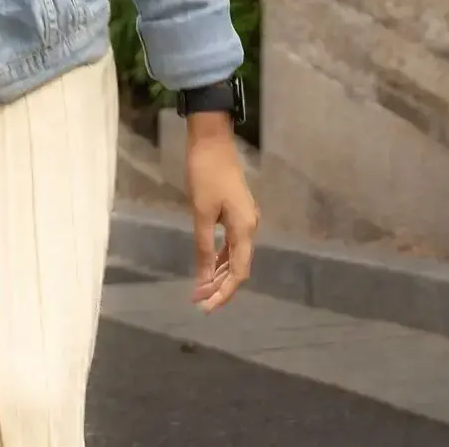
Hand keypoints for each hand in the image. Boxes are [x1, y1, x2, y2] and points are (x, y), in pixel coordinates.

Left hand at [185, 115, 257, 310]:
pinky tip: (207, 267)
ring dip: (218, 274)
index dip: (223, 293)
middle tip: (198, 302)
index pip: (238, 272)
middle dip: (219, 287)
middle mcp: (250, 227)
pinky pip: (231, 244)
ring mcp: (245, 220)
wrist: (212, 140)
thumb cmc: (205, 174)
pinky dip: (219, 257)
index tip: (205, 307)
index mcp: (245, 229)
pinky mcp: (236, 213)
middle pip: (238, 267)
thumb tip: (203, 278)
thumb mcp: (201, 212)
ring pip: (234, 256)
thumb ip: (204, 247)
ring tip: (200, 290)